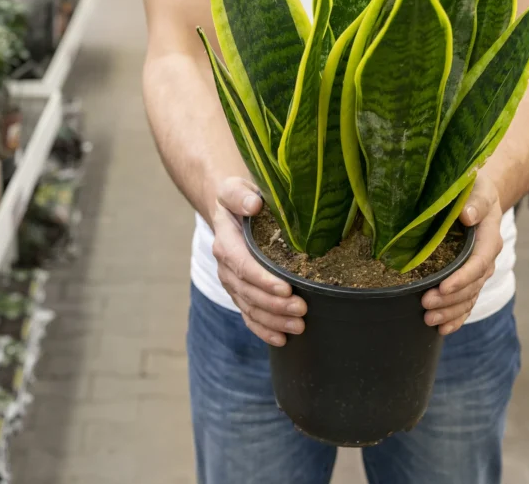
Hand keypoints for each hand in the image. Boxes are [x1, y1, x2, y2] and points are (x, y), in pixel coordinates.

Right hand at [210, 177, 306, 345]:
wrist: (229, 211)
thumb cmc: (239, 198)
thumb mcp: (234, 188)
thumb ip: (240, 195)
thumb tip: (254, 204)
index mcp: (226, 242)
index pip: (243, 265)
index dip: (263, 279)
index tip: (286, 288)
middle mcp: (226, 266)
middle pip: (249, 292)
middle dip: (275, 305)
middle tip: (302, 310)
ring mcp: (233, 283)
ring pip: (250, 307)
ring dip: (274, 320)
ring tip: (299, 327)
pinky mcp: (241, 292)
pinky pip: (249, 315)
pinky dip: (264, 330)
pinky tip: (282, 340)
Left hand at [421, 174, 502, 335]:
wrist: (478, 196)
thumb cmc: (474, 189)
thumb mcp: (477, 188)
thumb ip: (475, 201)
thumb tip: (467, 215)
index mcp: (489, 238)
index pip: (478, 263)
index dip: (462, 278)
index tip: (443, 287)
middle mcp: (486, 259)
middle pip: (472, 285)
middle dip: (450, 299)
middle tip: (425, 304)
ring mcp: (478, 272)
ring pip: (468, 298)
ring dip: (450, 312)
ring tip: (429, 319)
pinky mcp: (469, 279)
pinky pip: (467, 302)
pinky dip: (456, 317)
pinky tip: (442, 329)